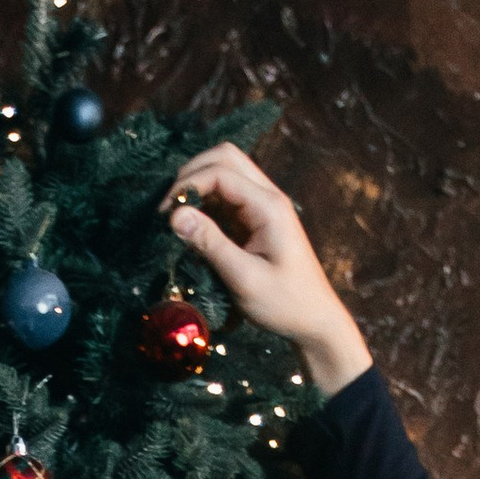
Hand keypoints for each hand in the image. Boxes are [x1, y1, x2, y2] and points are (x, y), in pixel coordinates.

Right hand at [156, 142, 371, 399]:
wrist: (314, 321)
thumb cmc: (285, 304)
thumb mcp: (244, 278)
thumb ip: (210, 244)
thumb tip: (175, 216)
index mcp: (268, 206)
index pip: (221, 171)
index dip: (188, 186)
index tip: (165, 215)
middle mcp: (267, 196)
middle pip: (225, 157)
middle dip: (191, 175)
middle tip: (169, 208)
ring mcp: (262, 206)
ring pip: (225, 172)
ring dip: (197, 186)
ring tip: (176, 217)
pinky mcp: (255, 219)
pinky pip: (226, 196)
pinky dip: (205, 202)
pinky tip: (191, 225)